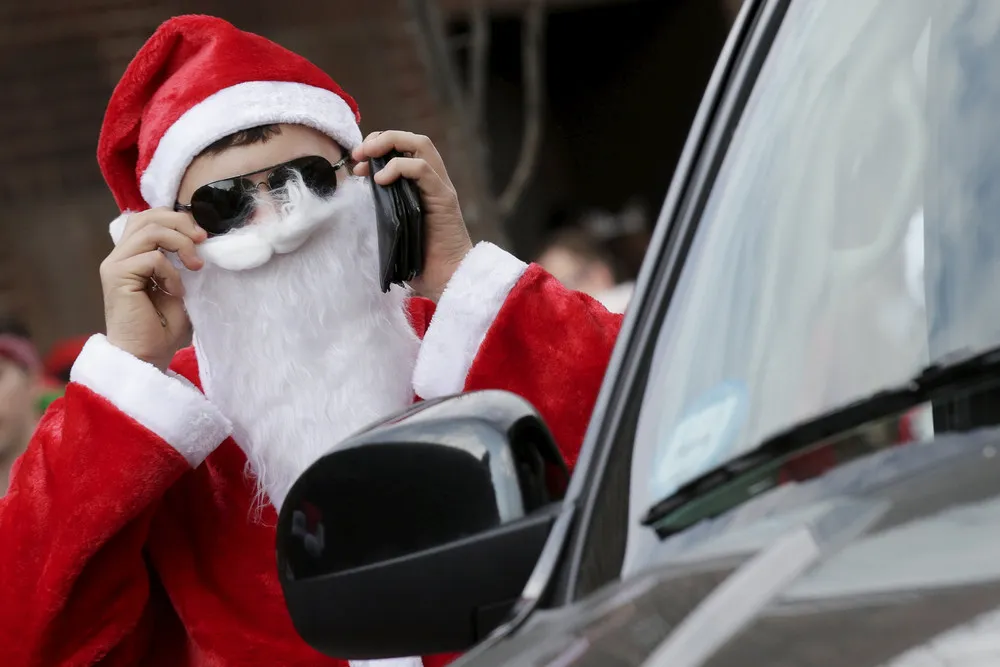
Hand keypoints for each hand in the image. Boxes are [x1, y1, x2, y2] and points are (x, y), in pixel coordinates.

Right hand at [100, 209, 206, 371]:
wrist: (147, 356)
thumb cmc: (163, 328)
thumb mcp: (181, 287)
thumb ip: (183, 262)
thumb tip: (201, 238)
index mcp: (133, 255)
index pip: (150, 218)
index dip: (177, 219)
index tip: (202, 238)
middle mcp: (120, 256)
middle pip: (148, 216)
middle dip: (181, 222)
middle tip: (202, 241)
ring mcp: (115, 264)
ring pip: (150, 230)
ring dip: (181, 244)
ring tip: (195, 267)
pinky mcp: (117, 276)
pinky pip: (152, 258)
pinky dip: (172, 272)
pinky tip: (176, 292)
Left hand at [352, 131, 472, 301]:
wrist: (447, 280)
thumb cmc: (419, 260)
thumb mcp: (393, 226)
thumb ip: (382, 206)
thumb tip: (357, 194)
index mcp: (422, 187)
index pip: (405, 149)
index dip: (379, 147)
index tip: (357, 162)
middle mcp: (433, 182)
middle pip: (413, 140)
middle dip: (382, 138)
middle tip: (358, 153)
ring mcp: (440, 188)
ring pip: (421, 145)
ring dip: (389, 143)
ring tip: (366, 158)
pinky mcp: (444, 198)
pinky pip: (423, 169)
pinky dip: (399, 167)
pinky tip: (380, 180)